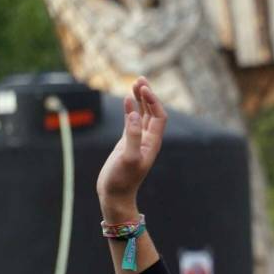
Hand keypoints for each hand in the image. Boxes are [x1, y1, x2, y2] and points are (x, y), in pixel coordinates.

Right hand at [96, 77, 166, 219]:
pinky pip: (130, 122)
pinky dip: (129, 109)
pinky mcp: (126, 143)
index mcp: (152, 142)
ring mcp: (137, 140)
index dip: (153, 101)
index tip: (143, 88)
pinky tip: (126, 99)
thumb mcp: (128, 158)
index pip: (159, 116)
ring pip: (142, 115)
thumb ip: (132, 136)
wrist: (115, 195)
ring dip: (140, 99)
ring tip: (135, 83)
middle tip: (140, 79)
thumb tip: (134, 114)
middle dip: (148, 95)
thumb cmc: (122, 180)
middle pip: (152, 112)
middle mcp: (148, 139)